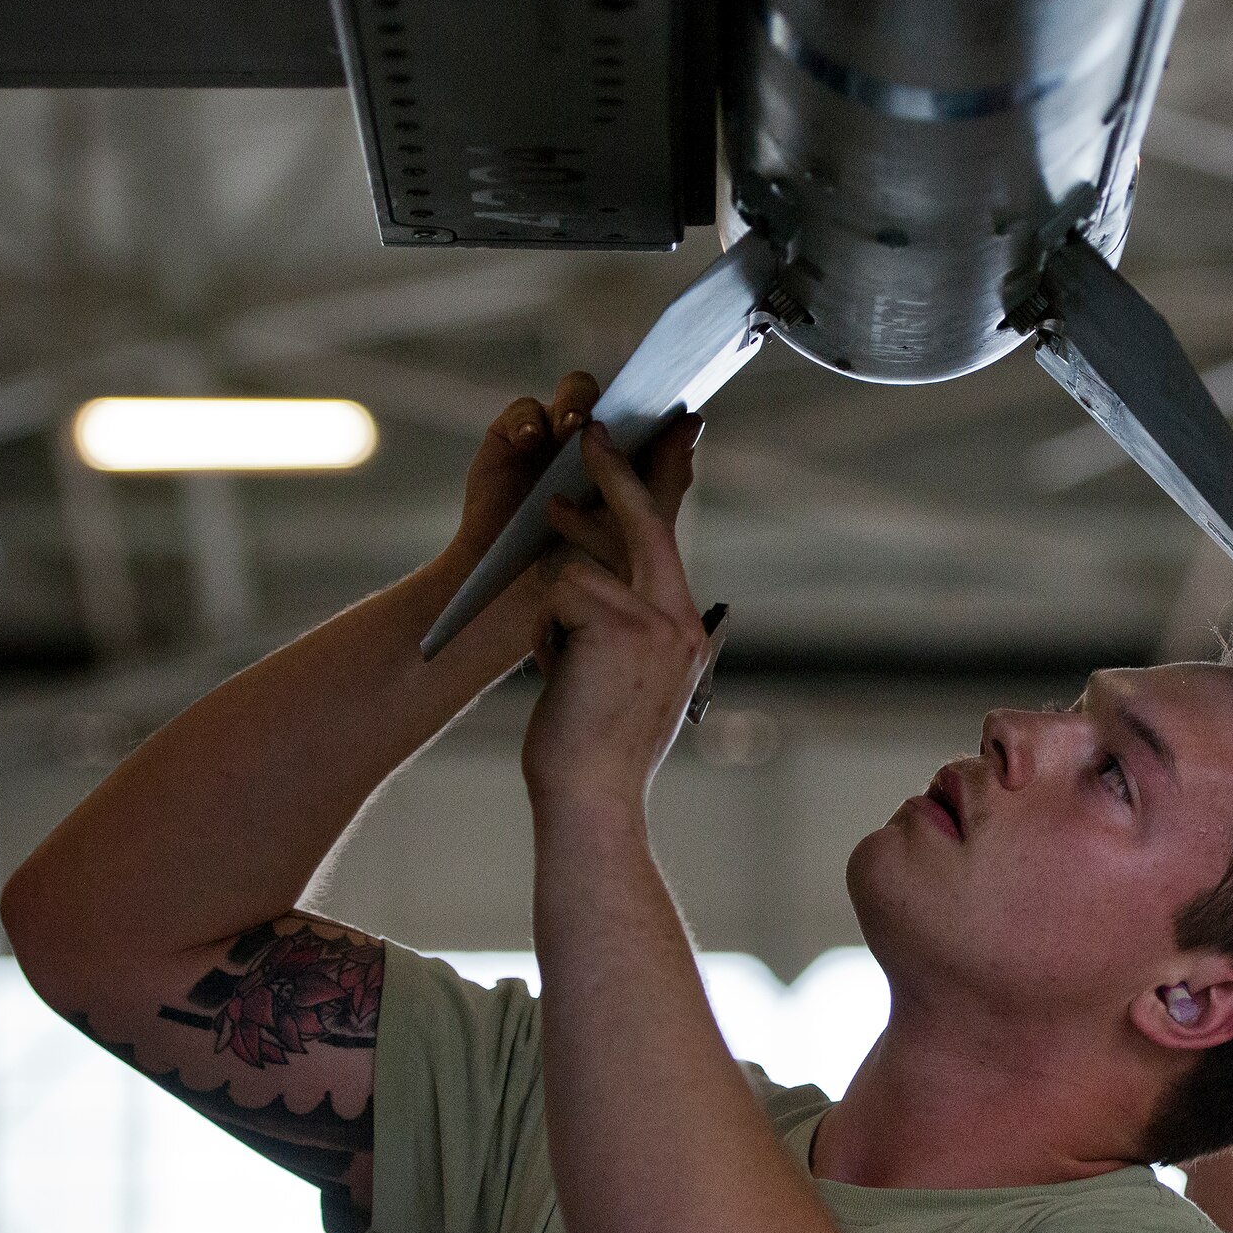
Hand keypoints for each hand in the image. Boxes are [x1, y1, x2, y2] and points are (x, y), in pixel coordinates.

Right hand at [439, 374, 696, 674]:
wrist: (517, 615)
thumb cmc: (580, 588)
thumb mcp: (634, 539)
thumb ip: (664, 483)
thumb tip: (693, 424)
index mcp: (631, 469)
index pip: (652, 423)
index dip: (666, 412)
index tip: (684, 410)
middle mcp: (593, 450)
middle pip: (617, 402)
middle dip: (626, 401)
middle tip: (633, 417)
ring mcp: (550, 445)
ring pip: (573, 398)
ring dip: (577, 402)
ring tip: (576, 428)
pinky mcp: (507, 448)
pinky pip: (521, 415)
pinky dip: (527, 419)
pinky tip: (532, 440)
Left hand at [521, 421, 707, 816]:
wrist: (592, 798)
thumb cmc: (595, 747)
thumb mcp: (627, 681)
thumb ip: (626, 628)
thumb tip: (586, 581)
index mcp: (686, 632)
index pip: (669, 541)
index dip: (651, 489)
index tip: (640, 442)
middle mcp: (679, 620)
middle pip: (646, 523)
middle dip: (615, 472)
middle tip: (591, 433)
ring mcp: (654, 622)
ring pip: (584, 568)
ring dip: (557, 605)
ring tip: (560, 646)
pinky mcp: (617, 626)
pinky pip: (563, 595)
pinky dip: (547, 633)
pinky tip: (555, 674)